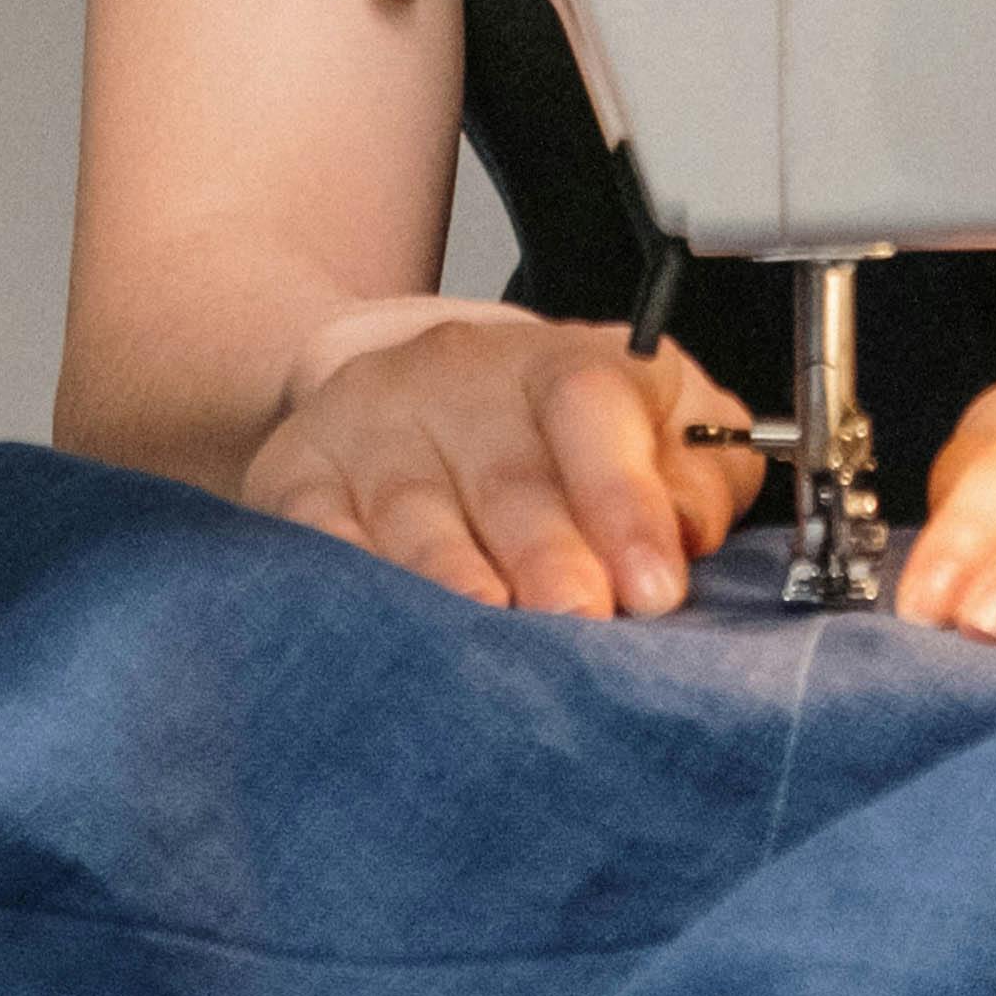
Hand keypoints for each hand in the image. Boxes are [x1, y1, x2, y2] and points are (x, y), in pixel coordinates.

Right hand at [241, 302, 765, 618]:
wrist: (419, 390)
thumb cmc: (558, 432)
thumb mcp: (654, 424)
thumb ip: (697, 474)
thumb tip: (693, 535)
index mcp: (559, 363)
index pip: (592, 407)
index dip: (624, 498)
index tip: (655, 587)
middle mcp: (460, 379)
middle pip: (505, 472)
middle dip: (546, 557)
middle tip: (580, 623)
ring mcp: (371, 423)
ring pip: (409, 506)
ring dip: (450, 578)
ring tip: (484, 632)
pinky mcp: (298, 472)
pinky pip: (315, 530)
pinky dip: (345, 581)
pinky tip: (377, 631)